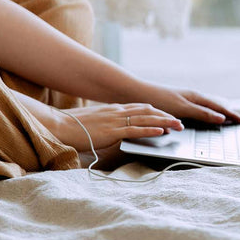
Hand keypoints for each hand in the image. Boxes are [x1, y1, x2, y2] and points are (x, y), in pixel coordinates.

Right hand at [55, 103, 183, 150]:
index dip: (157, 111)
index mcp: (114, 109)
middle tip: (180, 121)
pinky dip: (151, 129)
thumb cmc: (75, 128)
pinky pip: (136, 129)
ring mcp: (116, 121)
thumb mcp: (96, 122)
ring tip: (178, 126)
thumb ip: (109, 124)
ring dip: (165, 122)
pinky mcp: (112, 131)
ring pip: (146, 118)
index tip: (169, 115)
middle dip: (166, 116)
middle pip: (148, 111)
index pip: (141, 108)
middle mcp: (118, 111)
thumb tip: (117, 130)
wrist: (59, 126)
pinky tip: (161, 132)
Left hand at [142, 84, 239, 123]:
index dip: (230, 114)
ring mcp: (184, 100)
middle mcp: (192, 97)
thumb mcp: (183, 109)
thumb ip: (202, 113)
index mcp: (196, 98)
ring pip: (206, 107)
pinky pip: (197, 109)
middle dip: (226, 112)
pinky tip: (202, 116)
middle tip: (238, 119)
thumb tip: (222, 118)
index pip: (219, 108)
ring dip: (216, 112)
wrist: (136, 94)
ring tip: (225, 117)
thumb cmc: (159, 100)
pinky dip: (206, 113)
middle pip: (214, 105)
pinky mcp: (176, 104)